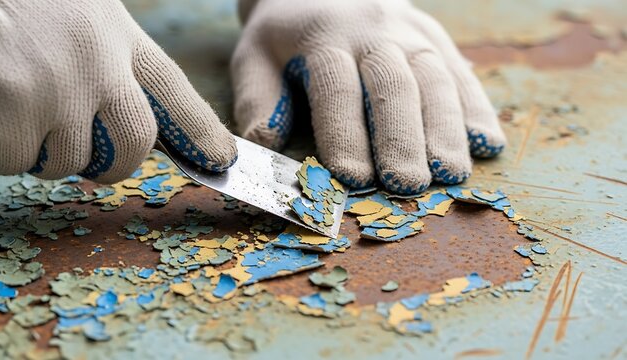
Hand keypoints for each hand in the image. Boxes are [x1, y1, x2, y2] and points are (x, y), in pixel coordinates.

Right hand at [0, 0, 236, 183]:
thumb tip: (130, 117)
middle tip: (89, 163)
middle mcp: (99, 61)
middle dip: (113, 166)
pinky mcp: (13, 104)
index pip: (174, 90)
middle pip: (134, 145)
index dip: (202, 131)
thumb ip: (108, 58)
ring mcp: (58, 85)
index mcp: (117, 33)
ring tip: (15, 109)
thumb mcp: (79, 14)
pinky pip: (14, 161)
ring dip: (40, 153)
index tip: (220, 160)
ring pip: (66, 161)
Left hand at [232, 0, 505, 193]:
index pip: (337, 88)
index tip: (352, 178)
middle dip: (401, 137)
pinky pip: (461, 73)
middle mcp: (374, 32)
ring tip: (451, 174)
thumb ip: (258, 97)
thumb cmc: (286, 35)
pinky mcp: (437, 39)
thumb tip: (268, 142)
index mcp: (323, 38)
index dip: (345, 133)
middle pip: (393, 85)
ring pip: (434, 79)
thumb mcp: (255, 56)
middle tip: (407, 184)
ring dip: (446, 129)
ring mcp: (412, 33)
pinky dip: (476, 109)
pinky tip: (488, 144)